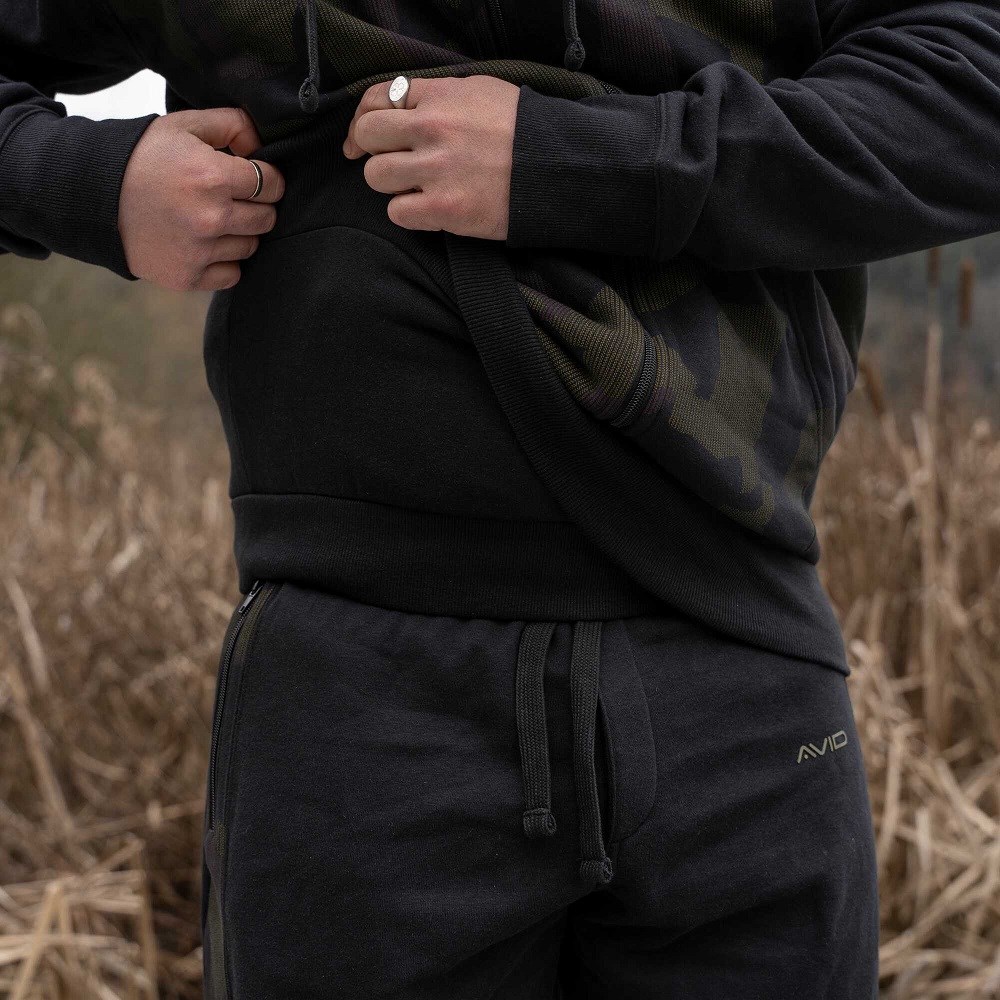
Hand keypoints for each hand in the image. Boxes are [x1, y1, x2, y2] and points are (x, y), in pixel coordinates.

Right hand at [118, 108, 284, 290]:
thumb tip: (263, 143)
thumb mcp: (184, 126)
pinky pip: (232, 275)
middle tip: (233, 199)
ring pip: (250, 247)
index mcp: (213, 176)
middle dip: (257, 206)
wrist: (94, 195)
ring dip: (239, 234)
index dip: (267, 178)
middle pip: (266, 218)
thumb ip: (232, 124)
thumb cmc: (143, 158)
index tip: (253, 178)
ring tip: (212, 219)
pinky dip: (224, 262)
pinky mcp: (188, 276)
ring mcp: (200, 251)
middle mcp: (211, 217)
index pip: (272, 184)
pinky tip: (205, 244)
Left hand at [343, 75, 519, 240]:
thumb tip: (405, 109)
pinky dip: (408, 214)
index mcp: (439, 97)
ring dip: (391, 185)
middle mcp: (432, 128)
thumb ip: (440, 97)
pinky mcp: (444, 208)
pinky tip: (429, 209)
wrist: (557, 169)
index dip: (362, 120)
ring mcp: (435, 169)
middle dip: (374, 152)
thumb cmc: (524, 132)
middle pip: (368, 136)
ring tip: (417, 189)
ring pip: (376, 176)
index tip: (360, 140)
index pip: (376, 99)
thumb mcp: (481, 93)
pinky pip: (397, 213)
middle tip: (393, 165)